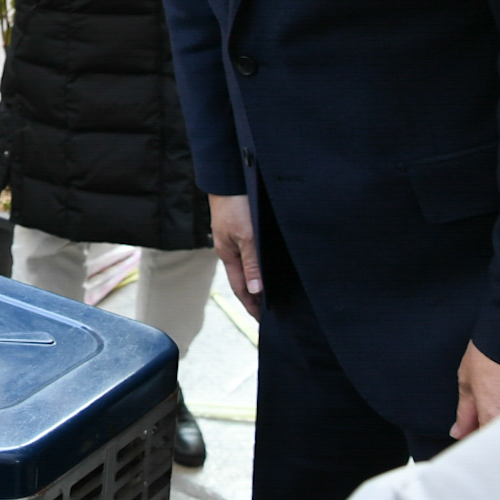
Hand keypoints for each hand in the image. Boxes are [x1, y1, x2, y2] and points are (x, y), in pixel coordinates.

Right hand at [209, 193, 261, 318]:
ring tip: (271, 295)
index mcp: (228, 254)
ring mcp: (235, 239)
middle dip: (255, 297)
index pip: (241, 288)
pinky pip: (251, 254)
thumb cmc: (235, 205)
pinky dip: (259, 266)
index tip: (262, 322)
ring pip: (248, 266)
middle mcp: (231, 249)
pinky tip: (267, 267)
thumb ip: (252, 264)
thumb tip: (256, 291)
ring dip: (258, 282)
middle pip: (244, 280)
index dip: (251, 305)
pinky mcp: (241, 228)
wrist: (228, 178)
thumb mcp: (247, 237)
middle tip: (269, 314)